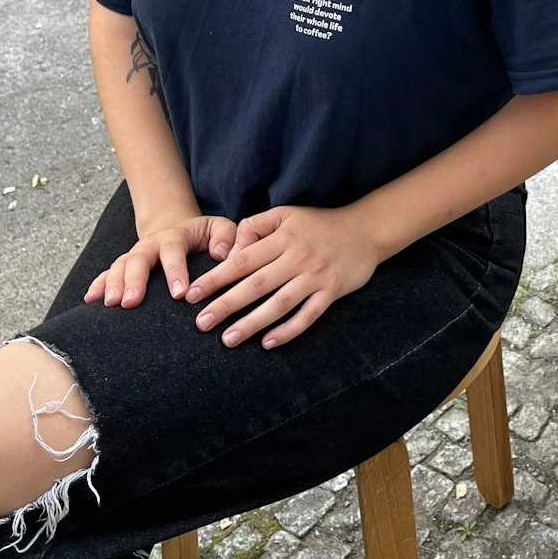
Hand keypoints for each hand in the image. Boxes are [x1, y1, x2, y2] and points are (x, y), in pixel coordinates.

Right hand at [83, 214, 235, 308]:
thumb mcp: (220, 228)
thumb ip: (228, 237)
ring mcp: (135, 255)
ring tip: (110, 304)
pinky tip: (90, 300)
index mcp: (176, 237)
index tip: (179, 294)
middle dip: (133, 280)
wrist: (177, 228)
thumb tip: (224, 254)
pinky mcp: (124, 266)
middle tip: (130, 302)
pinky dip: (97, 285)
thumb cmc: (204, 235)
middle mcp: (151, 245)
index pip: (173, 251)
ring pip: (119, 266)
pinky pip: (107, 274)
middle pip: (138, 259)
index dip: (176, 271)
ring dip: (112, 284)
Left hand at [182, 204, 381, 348]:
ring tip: (228, 339)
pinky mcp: (332, 292)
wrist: (365, 230)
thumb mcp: (286, 215)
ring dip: (252, 323)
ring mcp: (315, 276)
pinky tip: (269, 343)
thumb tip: (230, 251)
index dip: (215, 278)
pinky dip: (288, 331)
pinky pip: (308, 315)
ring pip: (279, 304)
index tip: (192, 295)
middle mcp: (297, 258)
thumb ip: (254, 226)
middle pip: (256, 285)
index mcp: (283, 238)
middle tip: (201, 323)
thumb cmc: (319, 223)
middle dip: (226, 305)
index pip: (242, 261)